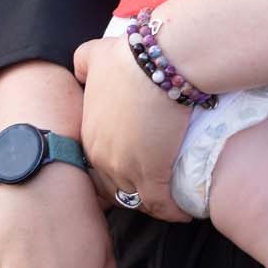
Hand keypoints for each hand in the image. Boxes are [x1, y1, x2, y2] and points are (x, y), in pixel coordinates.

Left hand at [75, 34, 191, 222]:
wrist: (159, 64)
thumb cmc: (128, 58)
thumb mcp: (95, 55)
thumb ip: (83, 62)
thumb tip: (81, 71)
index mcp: (88, 136)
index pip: (95, 166)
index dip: (114, 169)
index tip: (132, 168)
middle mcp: (101, 158)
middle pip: (113, 188)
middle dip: (130, 191)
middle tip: (152, 189)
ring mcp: (126, 170)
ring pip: (137, 200)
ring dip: (153, 204)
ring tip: (171, 203)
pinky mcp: (153, 176)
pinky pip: (161, 205)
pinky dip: (173, 212)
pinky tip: (186, 212)